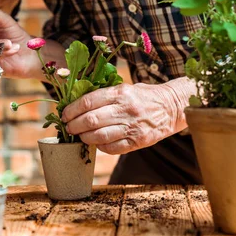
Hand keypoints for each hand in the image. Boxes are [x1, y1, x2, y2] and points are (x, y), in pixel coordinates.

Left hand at [61, 79, 193, 154]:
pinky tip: (96, 142)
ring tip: (80, 135)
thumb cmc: (143, 97)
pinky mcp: (138, 141)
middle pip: (91, 120)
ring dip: (84, 137)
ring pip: (99, 136)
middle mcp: (125, 109)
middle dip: (74, 125)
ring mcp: (132, 127)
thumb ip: (104, 95)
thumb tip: (77, 103)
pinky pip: (112, 148)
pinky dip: (100, 146)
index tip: (64, 114)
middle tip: (68, 127)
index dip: (72, 110)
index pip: (88, 102)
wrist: (171, 107)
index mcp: (120, 93)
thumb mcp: (125, 88)